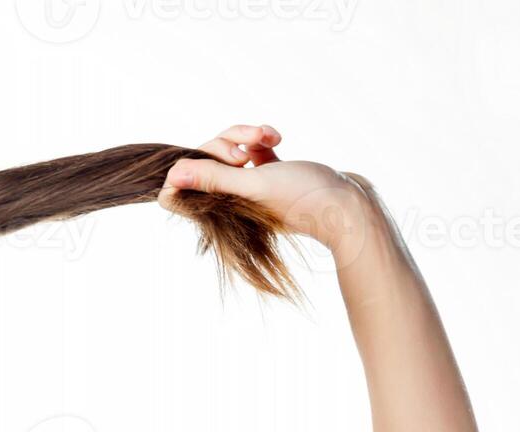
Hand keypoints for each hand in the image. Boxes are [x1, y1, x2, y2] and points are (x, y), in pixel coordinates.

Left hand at [157, 123, 372, 254]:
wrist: (348, 205)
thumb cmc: (304, 199)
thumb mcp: (255, 184)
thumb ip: (214, 179)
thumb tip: (171, 175)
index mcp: (217, 208)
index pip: (175, 193)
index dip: (181, 172)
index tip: (202, 161)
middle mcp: (228, 199)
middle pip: (203, 161)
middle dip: (222, 144)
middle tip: (244, 154)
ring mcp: (248, 185)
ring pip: (229, 150)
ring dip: (245, 136)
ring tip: (268, 138)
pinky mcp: (268, 173)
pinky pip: (251, 148)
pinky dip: (260, 138)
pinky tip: (277, 140)